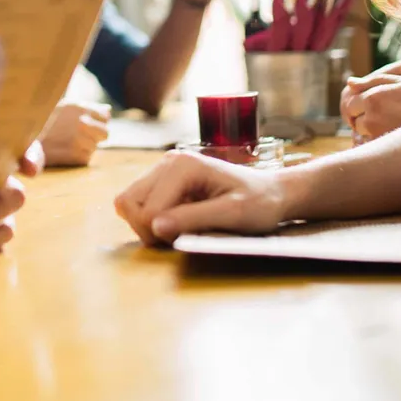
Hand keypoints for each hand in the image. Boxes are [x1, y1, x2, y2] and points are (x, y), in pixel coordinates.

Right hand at [40, 102, 109, 166]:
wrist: (20, 141)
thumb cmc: (41, 122)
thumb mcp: (63, 107)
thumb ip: (86, 108)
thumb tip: (108, 110)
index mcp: (79, 107)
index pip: (104, 116)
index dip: (96, 121)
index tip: (84, 124)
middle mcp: (82, 123)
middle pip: (105, 133)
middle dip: (96, 135)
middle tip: (77, 136)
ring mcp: (81, 141)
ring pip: (94, 147)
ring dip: (85, 146)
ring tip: (64, 143)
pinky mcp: (77, 157)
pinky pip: (86, 158)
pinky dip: (77, 157)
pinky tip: (62, 152)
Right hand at [114, 151, 286, 245]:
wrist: (272, 193)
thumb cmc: (259, 203)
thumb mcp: (233, 214)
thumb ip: (193, 219)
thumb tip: (155, 228)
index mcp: (182, 166)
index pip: (147, 209)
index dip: (161, 234)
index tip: (189, 238)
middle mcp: (167, 162)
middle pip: (128, 202)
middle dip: (146, 228)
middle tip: (178, 237)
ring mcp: (164, 168)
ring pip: (128, 202)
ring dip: (146, 223)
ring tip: (178, 229)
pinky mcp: (164, 179)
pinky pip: (139, 202)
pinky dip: (150, 218)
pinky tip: (176, 221)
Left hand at [341, 73, 400, 139]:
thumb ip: (372, 81)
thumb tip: (349, 82)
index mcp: (373, 98)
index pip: (349, 103)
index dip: (355, 103)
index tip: (366, 104)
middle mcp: (372, 117)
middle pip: (352, 119)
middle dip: (359, 115)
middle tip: (377, 113)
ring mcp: (379, 134)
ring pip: (361, 132)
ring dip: (367, 127)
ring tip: (388, 122)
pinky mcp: (387, 146)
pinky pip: (372, 142)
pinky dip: (376, 138)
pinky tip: (392, 132)